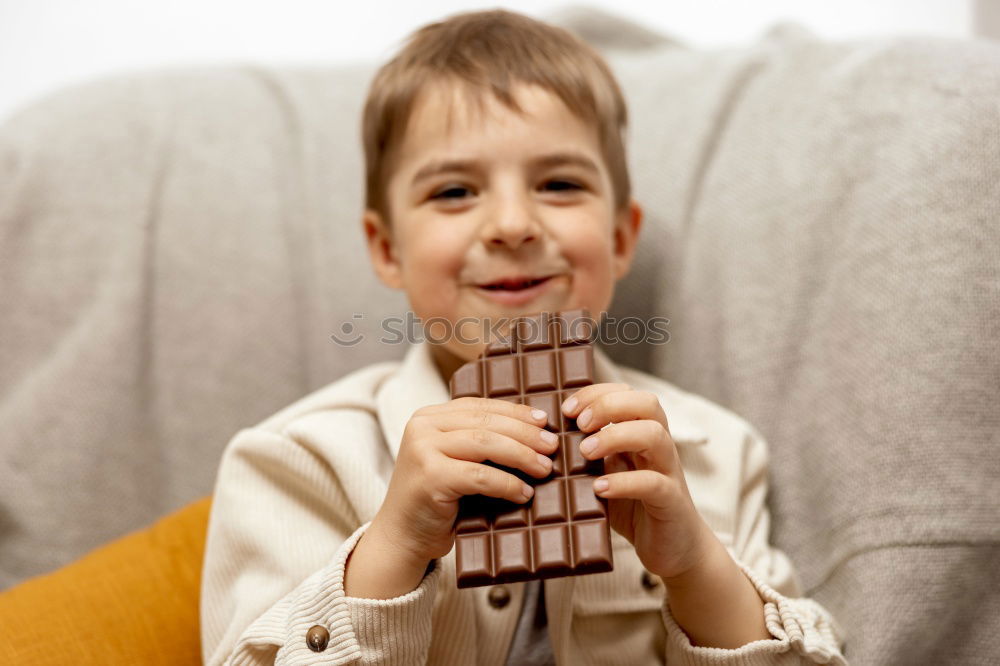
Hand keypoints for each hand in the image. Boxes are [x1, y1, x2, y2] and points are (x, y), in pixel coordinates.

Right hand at [374, 397, 558, 563]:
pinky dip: (507, 484)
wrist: (401, 538)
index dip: (516, 412)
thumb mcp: (455, 461)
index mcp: (429, 416)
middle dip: (525, 433)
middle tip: (552, 447)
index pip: (480, 406)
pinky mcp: (430, 477)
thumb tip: (535, 432)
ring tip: (544, 469)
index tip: (544, 422)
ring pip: (486, 443)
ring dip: (522, 456)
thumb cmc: (436, 502)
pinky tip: (524, 493)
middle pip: (486, 422)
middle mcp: (422, 426)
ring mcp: (423, 450)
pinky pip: (480, 476)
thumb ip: (479, 442)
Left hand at [561, 383, 714, 581]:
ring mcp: (668, 472)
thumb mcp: (607, 473)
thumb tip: (547, 438)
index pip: (628, 394)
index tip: (567, 409)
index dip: (597, 393)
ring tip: (585, 452)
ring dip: (615, 436)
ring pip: (654, 435)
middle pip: (648, 403)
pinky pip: (653, 484)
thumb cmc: (633, 507)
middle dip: (609, 405)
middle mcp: (660, 447)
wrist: (673, 549)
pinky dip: (624, 483)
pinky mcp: (671, 502)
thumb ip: (589, 454)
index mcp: (643, 434)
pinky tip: (599, 488)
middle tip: (579, 424)